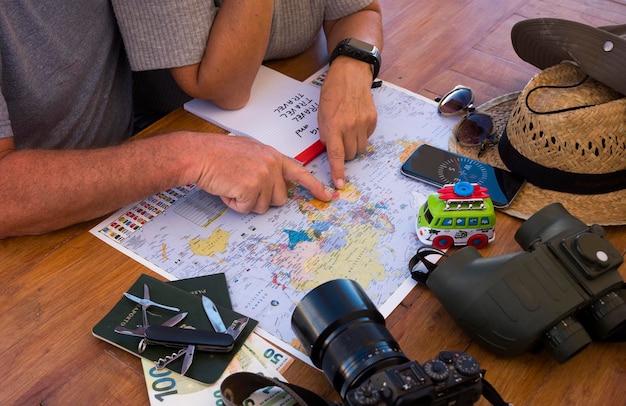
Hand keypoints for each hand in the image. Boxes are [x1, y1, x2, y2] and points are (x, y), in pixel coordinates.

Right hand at [194, 134, 332, 213]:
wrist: (199, 154)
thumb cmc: (218, 154)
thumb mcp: (249, 152)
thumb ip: (266, 165)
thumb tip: (275, 184)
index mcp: (272, 155)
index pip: (300, 172)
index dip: (315, 187)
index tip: (328, 196)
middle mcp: (271, 165)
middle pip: (280, 198)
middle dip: (262, 199)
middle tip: (243, 186)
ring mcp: (263, 176)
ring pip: (263, 206)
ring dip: (246, 202)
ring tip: (232, 184)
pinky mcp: (251, 187)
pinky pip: (247, 209)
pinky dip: (235, 204)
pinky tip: (227, 189)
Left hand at [317, 57, 377, 188]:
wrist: (350, 74)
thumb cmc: (333, 92)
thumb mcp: (321, 113)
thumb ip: (325, 133)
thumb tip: (330, 149)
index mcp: (334, 126)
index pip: (336, 155)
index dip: (338, 171)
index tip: (340, 184)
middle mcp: (350, 126)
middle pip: (350, 154)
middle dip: (345, 153)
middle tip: (340, 141)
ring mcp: (363, 123)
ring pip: (360, 148)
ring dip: (354, 145)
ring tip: (348, 130)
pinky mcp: (373, 119)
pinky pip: (368, 137)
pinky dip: (361, 134)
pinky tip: (356, 121)